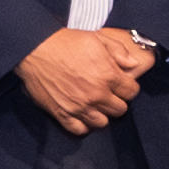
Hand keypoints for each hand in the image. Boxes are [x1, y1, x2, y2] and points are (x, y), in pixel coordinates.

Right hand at [10, 27, 149, 131]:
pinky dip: (82, 124)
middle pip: (119, 109)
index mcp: (108, 75)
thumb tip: (132, 65)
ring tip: (95, 104)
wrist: (36, 49)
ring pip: (102, 123)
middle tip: (108, 93)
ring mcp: (79, 107)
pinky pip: (80, 130)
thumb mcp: (97, 38)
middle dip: (117, 100)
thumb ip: (119, 51)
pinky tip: (81, 114)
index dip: (128, 87)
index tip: (121, 84)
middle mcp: (96, 94)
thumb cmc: (65, 42)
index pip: (131, 92)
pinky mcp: (62, 114)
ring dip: (101, 113)